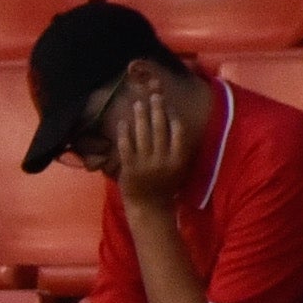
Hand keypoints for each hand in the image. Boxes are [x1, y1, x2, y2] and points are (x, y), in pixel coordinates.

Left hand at [111, 81, 201, 205]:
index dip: (172, 115)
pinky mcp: (130, 169)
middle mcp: (163, 160)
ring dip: (140, 116)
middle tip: (154, 95)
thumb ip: (176, 146)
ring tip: (138, 104)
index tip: (168, 104)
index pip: (178, 131)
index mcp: (179, 159)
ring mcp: (145, 164)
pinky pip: (126, 146)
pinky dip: (124, 133)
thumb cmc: (165, 184)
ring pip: (143, 134)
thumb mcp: (178, 166)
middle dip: (157, 109)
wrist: (150, 207)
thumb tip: (172, 119)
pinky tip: (123, 122)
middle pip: (160, 128)